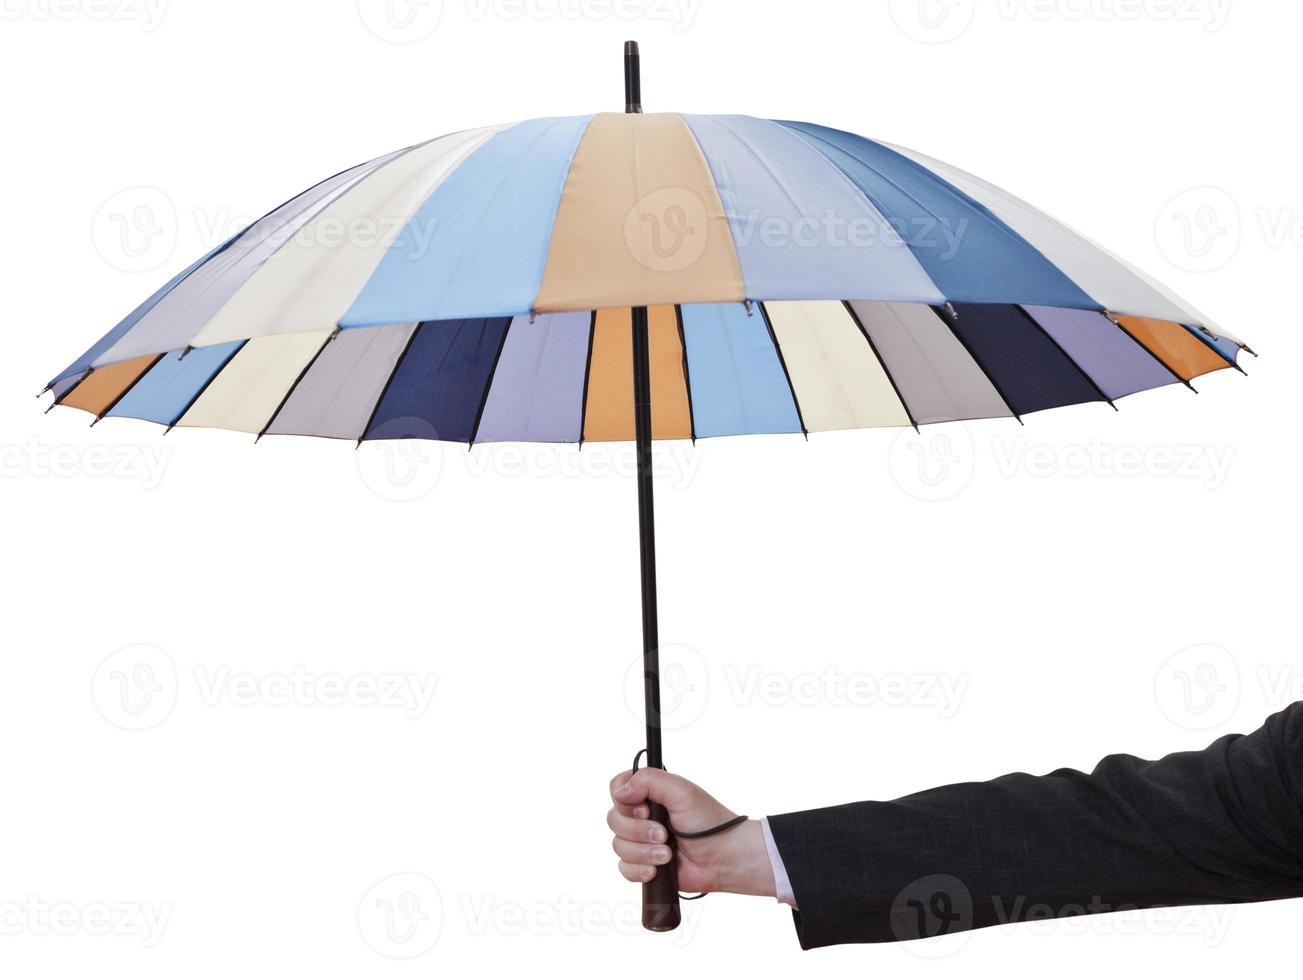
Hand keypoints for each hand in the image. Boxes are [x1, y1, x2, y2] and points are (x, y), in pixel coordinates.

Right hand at [607, 768, 775, 897]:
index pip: (616, 788)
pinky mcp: (644, 864)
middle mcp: (643, 815)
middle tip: (664, 834)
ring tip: (668, 854)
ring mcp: (642, 841)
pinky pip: (624, 868)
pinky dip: (638, 870)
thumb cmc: (709, 822)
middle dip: (638, 831)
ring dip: (643, 852)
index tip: (644, 808)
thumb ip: (649, 780)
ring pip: (618, 845)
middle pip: (614, 820)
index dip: (624, 800)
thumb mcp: (681, 791)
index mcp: (650, 793)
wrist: (724, 858)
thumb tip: (620, 791)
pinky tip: (656, 870)